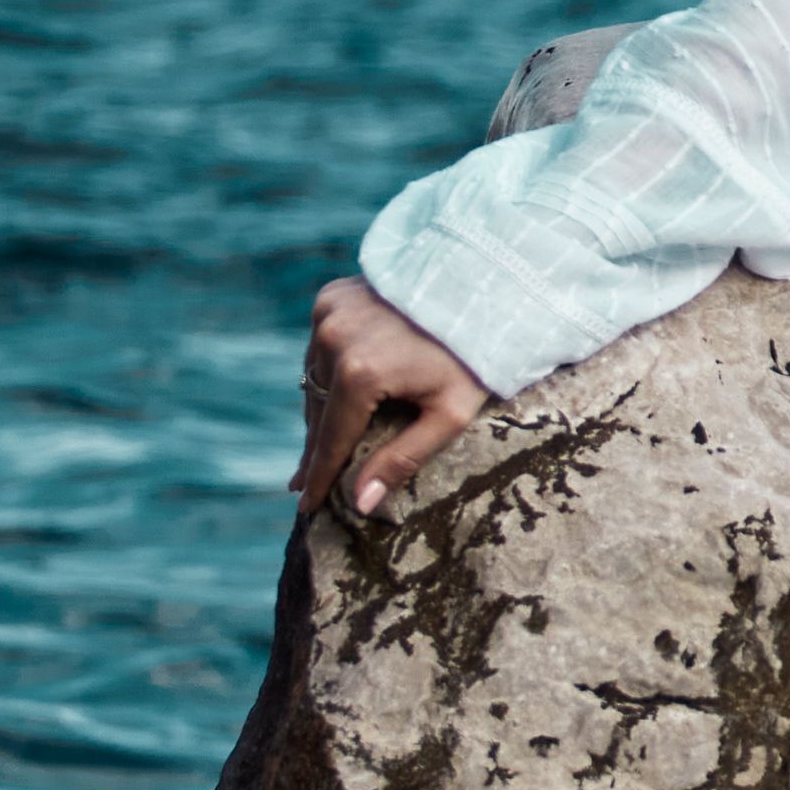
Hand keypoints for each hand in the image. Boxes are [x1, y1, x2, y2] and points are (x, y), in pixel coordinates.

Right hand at [294, 274, 490, 519]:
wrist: (484, 281)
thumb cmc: (475, 355)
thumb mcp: (449, 415)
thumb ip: (402, 459)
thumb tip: (360, 503)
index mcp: (359, 373)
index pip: (331, 440)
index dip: (319, 477)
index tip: (305, 508)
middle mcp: (333, 340)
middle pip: (318, 412)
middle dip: (317, 450)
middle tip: (306, 485)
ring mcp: (328, 314)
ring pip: (315, 380)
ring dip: (321, 412)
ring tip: (321, 448)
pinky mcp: (331, 298)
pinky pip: (320, 349)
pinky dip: (327, 372)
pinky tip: (334, 396)